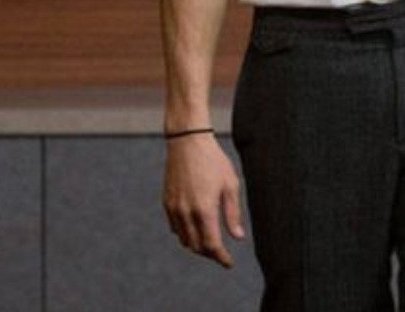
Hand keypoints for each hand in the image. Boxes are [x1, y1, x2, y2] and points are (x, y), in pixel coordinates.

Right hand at [162, 134, 245, 266]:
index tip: (228, 263)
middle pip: (196, 246)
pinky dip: (185, 233)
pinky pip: (175, 227)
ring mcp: (174, 208)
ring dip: (197, 245)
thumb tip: (238, 237)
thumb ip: (232, 213)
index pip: (211, 245)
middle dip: (210, 253)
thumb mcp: (230, 185)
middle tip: (221, 253)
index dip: (221, 257)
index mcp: (204, 209)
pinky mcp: (167, 202)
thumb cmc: (213, 161)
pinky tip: (195, 228)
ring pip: (184, 239)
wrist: (187, 141)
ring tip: (210, 241)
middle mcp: (186, 212)